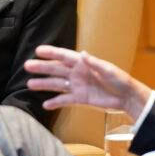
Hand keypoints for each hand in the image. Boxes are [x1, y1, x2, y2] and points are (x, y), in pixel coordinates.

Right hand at [24, 45, 151, 117]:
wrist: (127, 98)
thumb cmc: (120, 80)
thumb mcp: (108, 70)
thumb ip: (94, 63)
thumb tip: (82, 53)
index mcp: (83, 63)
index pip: (64, 56)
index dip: (51, 53)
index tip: (37, 50)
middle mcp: (78, 73)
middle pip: (56, 70)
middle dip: (42, 68)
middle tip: (27, 66)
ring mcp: (78, 86)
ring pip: (57, 85)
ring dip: (44, 84)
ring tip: (29, 84)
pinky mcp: (81, 98)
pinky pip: (65, 100)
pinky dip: (55, 103)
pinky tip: (45, 104)